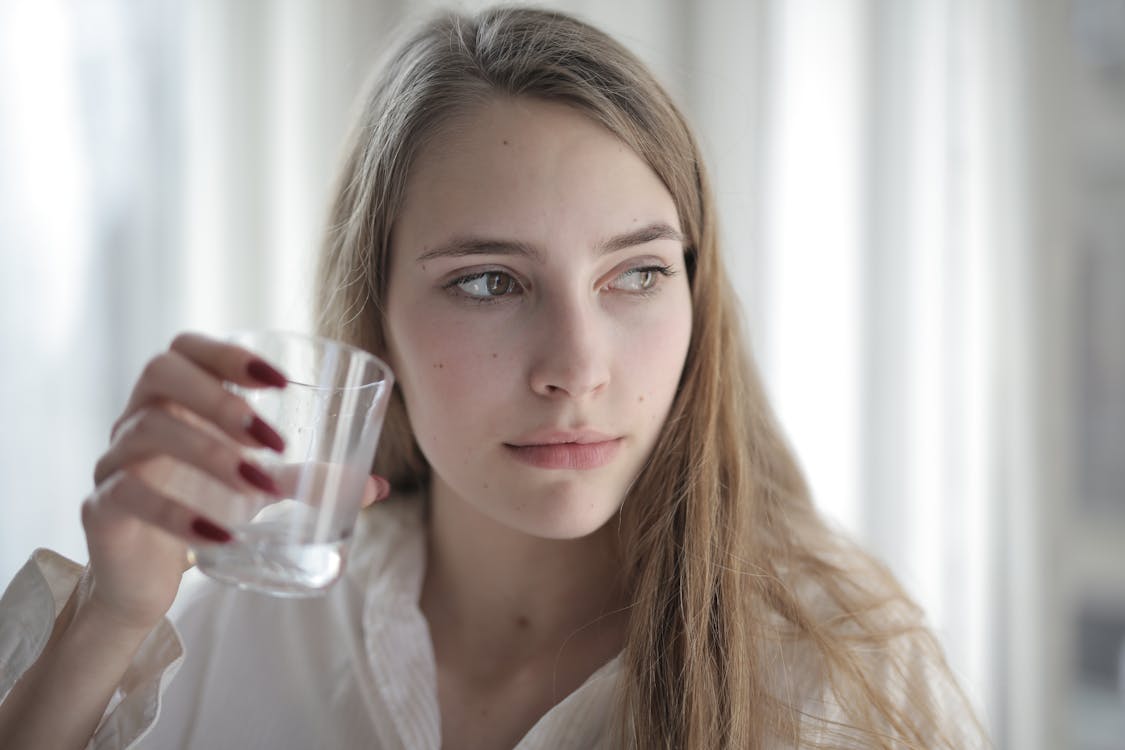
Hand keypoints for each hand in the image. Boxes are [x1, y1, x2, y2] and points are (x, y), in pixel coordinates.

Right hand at [79, 332, 390, 631]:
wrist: (144, 577)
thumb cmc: (203, 509)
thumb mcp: (258, 489)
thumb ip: (309, 480)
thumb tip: (378, 485)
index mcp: (177, 399)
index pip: (187, 348)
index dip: (230, 353)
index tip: (281, 380)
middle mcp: (139, 417)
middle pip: (161, 372)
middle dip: (221, 397)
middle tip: (271, 437)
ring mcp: (114, 460)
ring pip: (147, 431)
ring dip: (210, 453)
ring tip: (259, 483)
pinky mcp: (102, 507)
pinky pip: (127, 494)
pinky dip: (177, 514)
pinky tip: (220, 533)